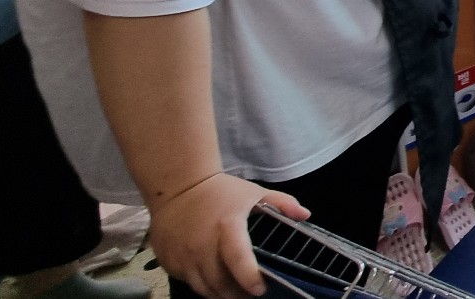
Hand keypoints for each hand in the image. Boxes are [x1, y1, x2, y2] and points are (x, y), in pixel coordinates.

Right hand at [150, 173, 308, 298]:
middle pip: (220, 282)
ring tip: (236, 292)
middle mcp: (202, 244)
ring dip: (221, 294)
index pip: (237, 258)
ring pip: (203, 288)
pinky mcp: (168, 261)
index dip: (248, 277)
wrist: (177, 186)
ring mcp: (182, 255)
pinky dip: (202, 285)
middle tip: (252, 294)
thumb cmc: (220, 192)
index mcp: (227, 226)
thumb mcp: (254, 192)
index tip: (261, 288)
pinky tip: (214, 280)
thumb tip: (306, 214)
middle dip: (238, 294)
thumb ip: (281, 203)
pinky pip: (188, 282)